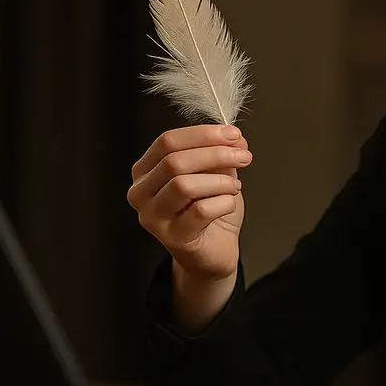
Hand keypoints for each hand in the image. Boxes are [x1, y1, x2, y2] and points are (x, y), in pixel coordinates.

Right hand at [127, 124, 250, 280]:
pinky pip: (200, 210)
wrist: (214, 251)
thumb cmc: (209, 211)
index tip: (234, 135)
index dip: (203, 134)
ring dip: (219, 181)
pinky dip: (223, 203)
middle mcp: (141, 193)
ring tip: (234, 187)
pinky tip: (228, 204)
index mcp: (146, 170)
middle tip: (243, 157)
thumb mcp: (216, 174)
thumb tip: (235, 138)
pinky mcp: (173, 237)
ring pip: (183, 186)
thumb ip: (220, 154)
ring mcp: (153, 217)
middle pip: (174, 162)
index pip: (167, 142)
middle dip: (216, 154)